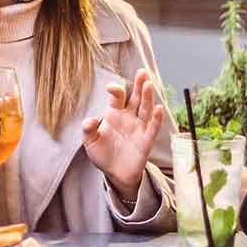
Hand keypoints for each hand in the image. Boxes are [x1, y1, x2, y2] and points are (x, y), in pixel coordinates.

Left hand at [81, 68, 167, 201]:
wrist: (114, 174)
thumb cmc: (102, 154)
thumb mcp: (89, 142)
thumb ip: (88, 129)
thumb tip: (90, 119)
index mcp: (114, 114)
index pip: (117, 97)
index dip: (116, 90)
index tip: (111, 88)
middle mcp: (129, 118)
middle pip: (136, 98)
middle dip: (139, 85)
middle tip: (142, 72)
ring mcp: (139, 128)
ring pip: (145, 109)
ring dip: (148, 97)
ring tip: (149, 84)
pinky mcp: (146, 141)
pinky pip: (152, 128)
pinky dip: (156, 119)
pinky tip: (158, 108)